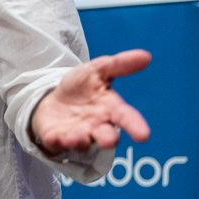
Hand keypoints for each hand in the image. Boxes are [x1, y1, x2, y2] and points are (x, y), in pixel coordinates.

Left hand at [29, 49, 151, 154]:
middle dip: (107, 139)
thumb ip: (119, 64)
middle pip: (106, 136)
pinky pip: (56, 141)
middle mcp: (96, 126)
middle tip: (109, 140)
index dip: (135, 126)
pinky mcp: (56, 138)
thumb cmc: (81, 87)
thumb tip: (146, 56)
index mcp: (110, 109)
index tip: (143, 135)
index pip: (126, 118)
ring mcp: (77, 134)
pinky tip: (53, 137)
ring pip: (81, 142)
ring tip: (75, 137)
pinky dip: (55, 140)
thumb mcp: (96, 70)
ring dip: (79, 140)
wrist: (53, 99)